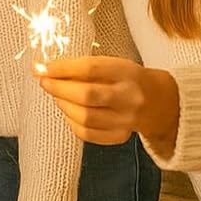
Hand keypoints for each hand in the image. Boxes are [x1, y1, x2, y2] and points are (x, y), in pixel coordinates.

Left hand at [36, 55, 179, 156]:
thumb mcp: (113, 64)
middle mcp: (128, 97)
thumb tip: (47, 69)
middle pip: (87, 96)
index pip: (90, 69)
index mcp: (126, 72)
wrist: (158, 101)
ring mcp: (125, 120)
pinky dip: (72, 123)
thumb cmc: (127, 78)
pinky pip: (89, 134)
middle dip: (59, 89)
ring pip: (86, 117)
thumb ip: (84, 67)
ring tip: (57, 96)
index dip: (63, 69)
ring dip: (64, 105)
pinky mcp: (120, 136)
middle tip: (45, 82)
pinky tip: (69, 112)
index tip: (42, 67)